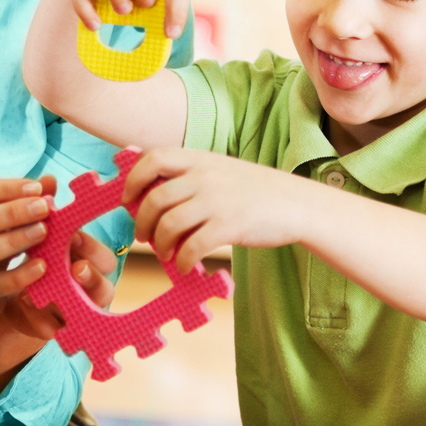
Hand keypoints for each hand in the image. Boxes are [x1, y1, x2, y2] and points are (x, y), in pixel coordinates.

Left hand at [0, 229, 118, 391]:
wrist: (3, 292)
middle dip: (91, 278)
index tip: (74, 237)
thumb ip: (44, 221)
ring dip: (62, 299)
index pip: (104, 259)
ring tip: (39, 287)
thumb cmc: (29, 259)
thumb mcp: (36, 240)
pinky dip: (37, 315)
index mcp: (90, 264)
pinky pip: (52, 328)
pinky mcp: (54, 330)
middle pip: (103, 288)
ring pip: (82, 312)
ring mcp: (74, 314)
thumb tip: (47, 188)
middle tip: (77, 268)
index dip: (93, 249)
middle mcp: (89, 292)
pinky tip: (23, 300)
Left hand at [122, 147, 306, 271]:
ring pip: (169, 225)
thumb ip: (190, 173)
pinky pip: (192, 247)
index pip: (152, 160)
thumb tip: (150, 186)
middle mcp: (205, 176)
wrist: (297, 203)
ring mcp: (217, 201)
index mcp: (200, 159)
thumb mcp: (221, 169)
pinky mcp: (229, 226)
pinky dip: (182, 261)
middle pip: (155, 199)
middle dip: (142, 222)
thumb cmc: (255, 191)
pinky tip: (185, 266)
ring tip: (165, 253)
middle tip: (144, 236)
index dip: (133, 180)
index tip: (128, 200)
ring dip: (160, 245)